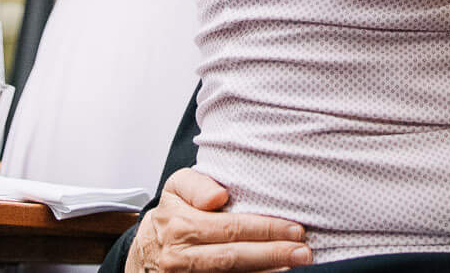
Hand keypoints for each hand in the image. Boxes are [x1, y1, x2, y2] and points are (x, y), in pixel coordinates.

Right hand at [127, 168, 311, 271]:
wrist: (144, 250)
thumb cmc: (170, 214)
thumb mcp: (176, 187)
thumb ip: (198, 184)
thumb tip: (218, 197)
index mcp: (180, 225)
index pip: (230, 228)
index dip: (264, 229)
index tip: (294, 229)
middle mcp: (182, 256)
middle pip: (234, 257)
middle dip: (273, 254)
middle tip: (304, 250)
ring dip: (266, 270)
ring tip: (295, 263)